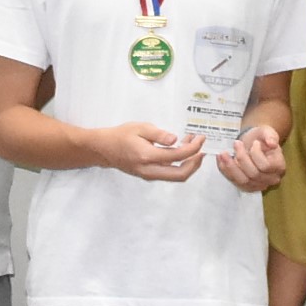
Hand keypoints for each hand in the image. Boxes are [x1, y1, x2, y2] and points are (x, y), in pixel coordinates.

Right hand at [88, 123, 206, 181]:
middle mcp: (150, 170)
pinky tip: (181, 151)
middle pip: (181, 175)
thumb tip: (174, 139)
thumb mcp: (140, 128)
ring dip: (189, 164)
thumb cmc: (120, 136)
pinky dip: (180, 165)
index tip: (200, 138)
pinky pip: (170, 174)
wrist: (104, 149)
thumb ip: (158, 134)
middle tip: (202, 148)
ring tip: (192, 146)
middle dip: (196, 163)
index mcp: (147, 156)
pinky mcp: (150, 175)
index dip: (193, 148)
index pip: (177, 156)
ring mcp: (150, 175)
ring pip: (176, 177)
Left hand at [219, 127, 285, 191]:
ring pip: (243, 181)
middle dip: (242, 158)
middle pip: (254, 174)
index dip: (256, 154)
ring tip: (223, 153)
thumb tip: (272, 143)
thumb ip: (271, 135)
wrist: (253, 143)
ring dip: (231, 167)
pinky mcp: (246, 186)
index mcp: (279, 166)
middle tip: (236, 143)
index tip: (254, 142)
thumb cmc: (261, 137)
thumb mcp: (267, 131)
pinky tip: (220, 159)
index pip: (265, 166)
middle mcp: (271, 179)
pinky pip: (234, 181)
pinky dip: (225, 171)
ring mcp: (258, 185)